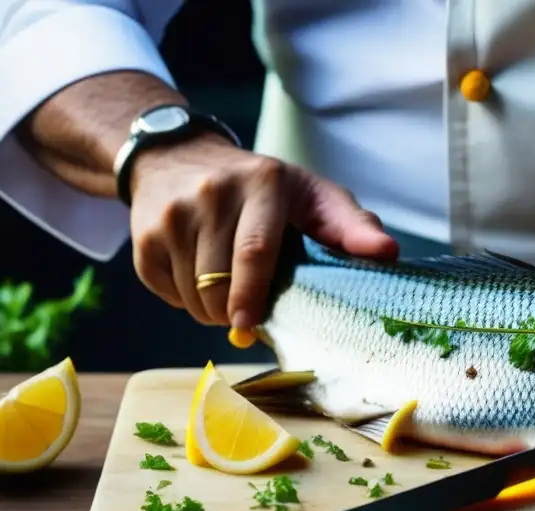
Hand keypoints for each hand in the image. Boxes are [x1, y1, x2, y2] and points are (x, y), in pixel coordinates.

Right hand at [128, 133, 397, 327]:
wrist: (177, 155)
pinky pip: (165, 291)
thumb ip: (351, 226)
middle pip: (218, 281)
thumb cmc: (264, 189)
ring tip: (228, 293)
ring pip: (192, 293)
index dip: (252, 296)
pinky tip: (198, 276)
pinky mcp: (141, 235)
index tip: (250, 327)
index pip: (254, 251)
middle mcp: (210, 193)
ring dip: (211, 310)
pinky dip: (185, 300)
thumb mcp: (313, 196)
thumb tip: (388, 254)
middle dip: (234, 313)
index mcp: (262, 183)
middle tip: (248, 316)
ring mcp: (170, 214)